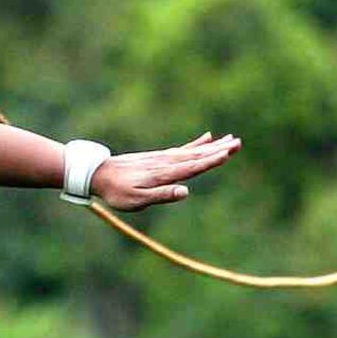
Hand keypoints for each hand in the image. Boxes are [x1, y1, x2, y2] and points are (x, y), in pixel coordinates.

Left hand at [91, 131, 240, 211]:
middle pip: (197, 156)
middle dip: (218, 150)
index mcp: (163, 174)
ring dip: (213, 146)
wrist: (97, 173)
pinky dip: (196, 144)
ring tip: (231, 140)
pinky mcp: (158, 157)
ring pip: (193, 151)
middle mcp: (166, 162)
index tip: (228, 153)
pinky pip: (182, 149)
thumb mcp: (137, 200)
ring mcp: (163, 158)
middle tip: (238, 143)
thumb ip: (161, 195)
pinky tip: (207, 137)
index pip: (192, 167)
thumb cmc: (117, 192)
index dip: (210, 160)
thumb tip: (185, 191)